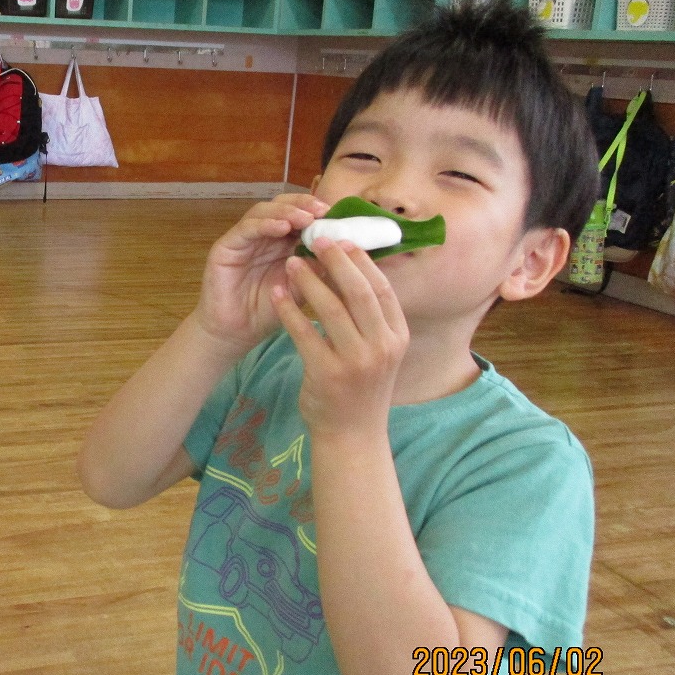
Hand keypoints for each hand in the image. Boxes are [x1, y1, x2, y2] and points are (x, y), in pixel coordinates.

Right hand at [191, 193, 328, 355]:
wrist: (237, 332)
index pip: (300, 215)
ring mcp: (245, 238)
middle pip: (282, 206)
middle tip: (322, 210)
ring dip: (286, 211)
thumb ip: (317, 269)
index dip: (317, 211)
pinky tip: (281, 228)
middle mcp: (264, 235)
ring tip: (306, 218)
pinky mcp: (226, 245)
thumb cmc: (269, 312)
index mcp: (284, 242)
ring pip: (264, 211)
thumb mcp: (301, 289)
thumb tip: (343, 249)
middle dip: (303, 204)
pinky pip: (246, 228)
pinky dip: (265, 224)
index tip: (336, 215)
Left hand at [272, 238, 408, 433]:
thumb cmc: (361, 387)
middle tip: (317, 240)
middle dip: (337, 261)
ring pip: (331, 308)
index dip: (361, 261)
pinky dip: (289, 310)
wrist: (352, 435)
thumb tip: (353, 271)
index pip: (381, 288)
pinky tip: (276, 294)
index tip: (343, 239)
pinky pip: (304, 333)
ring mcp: (356, 362)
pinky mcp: (327, 374)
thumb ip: (370, 318)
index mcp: (397, 336)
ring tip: (292, 262)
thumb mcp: (378, 351)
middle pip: (359, 292)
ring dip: (309, 281)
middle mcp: (382, 347)